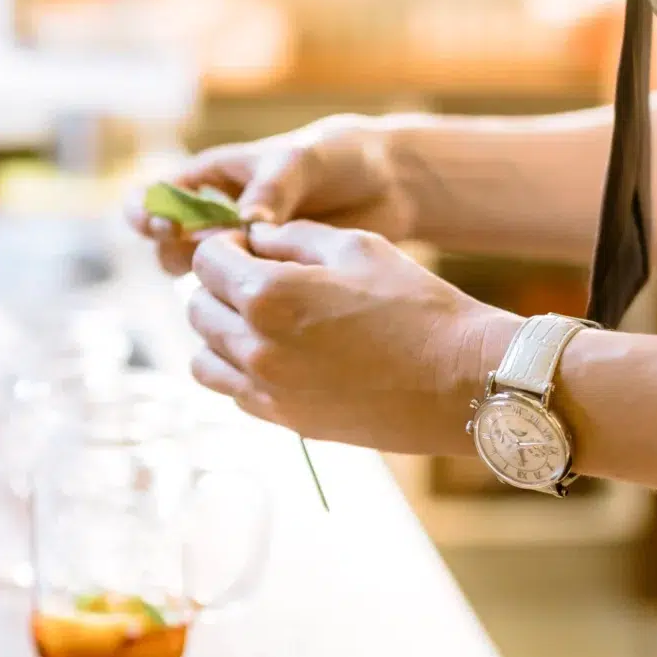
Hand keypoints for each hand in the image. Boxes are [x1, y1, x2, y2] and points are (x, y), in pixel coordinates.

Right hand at [124, 115, 417, 275]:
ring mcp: (244, 253)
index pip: (159, 196)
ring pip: (204, 277)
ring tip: (240, 280)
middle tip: (206, 256)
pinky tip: (261, 307)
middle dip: (179, 254)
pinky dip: (245, 303)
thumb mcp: (304, 161)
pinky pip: (244, 299)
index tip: (167, 226)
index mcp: (215, 178)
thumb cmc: (338, 156)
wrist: (387, 183)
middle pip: (171, 245)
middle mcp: (219, 217)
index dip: (149, 213)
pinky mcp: (272, 280)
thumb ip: (274, 188)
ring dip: (211, 283)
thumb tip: (246, 223)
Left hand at [186, 221, 521, 453]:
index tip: (253, 246)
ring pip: (204, 356)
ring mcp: (267, 391)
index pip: (205, 262)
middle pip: (197, 308)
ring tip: (264, 320)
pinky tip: (279, 353)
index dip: (226, 246)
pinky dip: (240, 369)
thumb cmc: (416, 305)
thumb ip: (292, 236)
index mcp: (267, 295)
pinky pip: (233, 391)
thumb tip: (255, 238)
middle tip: (261, 279)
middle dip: (221, 286)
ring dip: (222, 331)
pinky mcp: (285, 420)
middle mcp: (255, 347)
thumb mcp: (355, 246)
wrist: (459, 380)